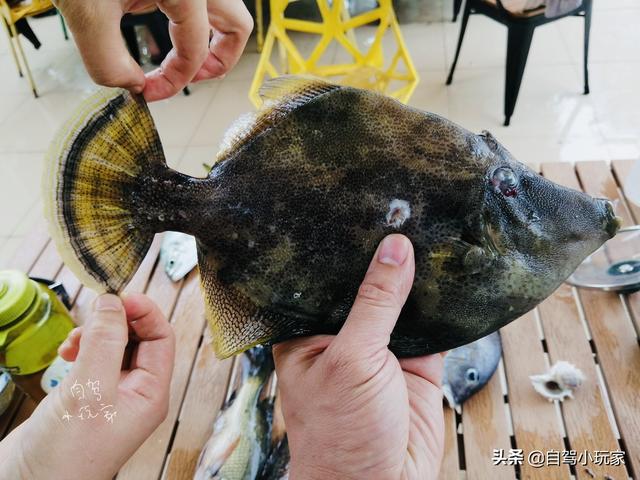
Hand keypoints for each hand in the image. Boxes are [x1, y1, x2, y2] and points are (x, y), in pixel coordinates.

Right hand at [0, 294, 174, 479]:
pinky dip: (81, 349)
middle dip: (117, 322)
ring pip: (114, 348)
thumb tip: (114, 303)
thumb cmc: (65, 457)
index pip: (161, 338)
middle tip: (93, 314)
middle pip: (139, 339)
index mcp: (151, 394)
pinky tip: (67, 352)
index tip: (120, 296)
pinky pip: (93, 360)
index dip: (144, 313)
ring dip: (96, 334)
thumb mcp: (89, 391)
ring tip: (75, 340)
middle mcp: (136, 394)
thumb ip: (104, 343)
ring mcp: (111, 395)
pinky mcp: (87, 398)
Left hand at [53, 0, 252, 100]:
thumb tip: (129, 84)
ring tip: (188, 60)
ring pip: (226, 11)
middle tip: (189, 78)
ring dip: (213, 38)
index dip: (174, 82)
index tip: (149, 92)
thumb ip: (107, 60)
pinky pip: (201, 1)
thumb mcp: (86, 11)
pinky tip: (169, 30)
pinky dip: (193, 19)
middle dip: (216, 61)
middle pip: (236, 26)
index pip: (195, 52)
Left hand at [273, 234, 444, 479]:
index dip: (342, 249)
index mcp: (308, 332)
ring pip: (401, 303)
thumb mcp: (352, 359)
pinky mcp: (415, 363)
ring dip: (416, 278)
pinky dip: (442, 305)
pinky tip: (451, 274)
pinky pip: (431, 326)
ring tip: (429, 229)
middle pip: (366, 287)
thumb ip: (375, 304)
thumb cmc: (340, 433)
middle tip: (401, 210)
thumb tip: (394, 250)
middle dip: (383, 258)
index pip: (324, 280)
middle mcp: (343, 336)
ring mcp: (381, 349)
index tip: (360, 211)